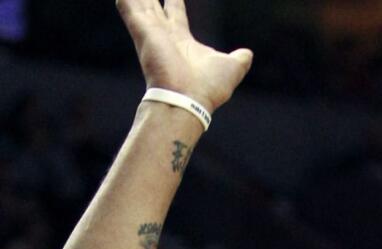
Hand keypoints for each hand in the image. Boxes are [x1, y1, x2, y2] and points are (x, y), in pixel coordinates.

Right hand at [117, 0, 252, 112]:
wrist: (188, 99)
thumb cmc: (209, 87)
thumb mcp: (231, 68)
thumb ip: (238, 60)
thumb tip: (247, 54)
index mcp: (183, 42)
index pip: (176, 16)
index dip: (174, 3)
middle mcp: (164, 36)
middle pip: (154, 8)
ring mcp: (151, 34)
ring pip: (139, 4)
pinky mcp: (142, 32)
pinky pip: (129, 9)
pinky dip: (125, 1)